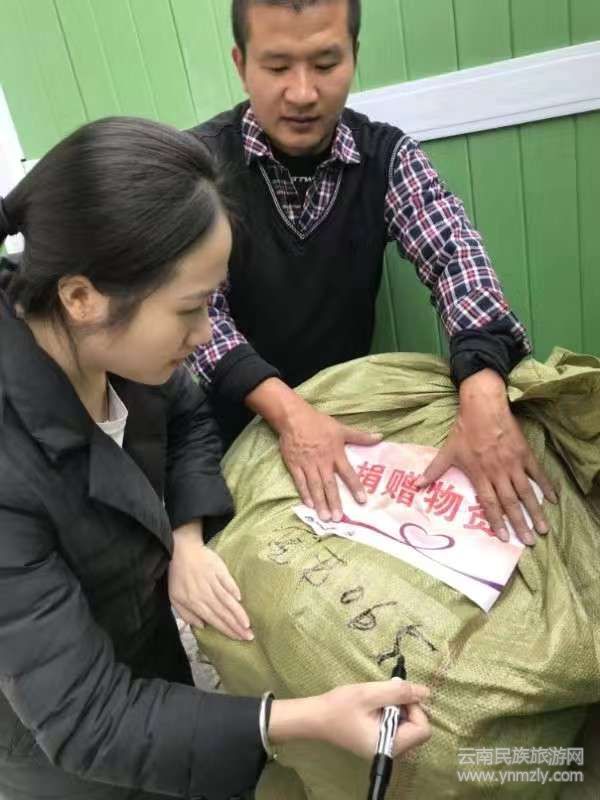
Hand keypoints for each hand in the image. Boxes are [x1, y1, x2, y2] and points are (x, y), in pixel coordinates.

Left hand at [168, 521, 252, 640]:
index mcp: (194, 603)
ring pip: (227, 600)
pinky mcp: (218, 570)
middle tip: (249, 636)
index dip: (227, 630)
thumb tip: (203, 626)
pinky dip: (233, 590)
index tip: (239, 638)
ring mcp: (213, 582)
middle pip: (223, 613)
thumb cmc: (178, 576)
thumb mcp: (175, 598)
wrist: (181, 551)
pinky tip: (240, 600)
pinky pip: (228, 582)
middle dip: (237, 626)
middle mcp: (205, 594)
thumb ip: (187, 614)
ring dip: (238, 613)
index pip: (214, 619)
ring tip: (248, 623)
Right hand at [269, 681, 430, 758]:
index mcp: (390, 745)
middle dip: (406, 707)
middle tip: (385, 696)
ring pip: (407, 725)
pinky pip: (397, 726)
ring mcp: (385, 747)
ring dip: (398, 708)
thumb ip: (398, 692)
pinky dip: (391, 712)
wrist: (316, 717)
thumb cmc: (340, 706)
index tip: (398, 695)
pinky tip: (374, 706)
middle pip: (417, 728)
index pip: (422, 729)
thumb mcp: (369, 694)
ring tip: (376, 700)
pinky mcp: (380, 740)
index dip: (416, 708)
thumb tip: (426, 691)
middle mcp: (391, 751)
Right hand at [278, 400, 381, 521]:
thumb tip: (380, 437)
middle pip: (329, 484)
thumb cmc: (319, 423)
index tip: (362, 500)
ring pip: (315, 486)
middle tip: (338, 518)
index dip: (355, 487)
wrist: (294, 418)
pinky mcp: (294, 465)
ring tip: (325, 517)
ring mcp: (307, 465)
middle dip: (334, 502)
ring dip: (320, 502)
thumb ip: (360, 436)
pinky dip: (305, 494)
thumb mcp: (341, 429)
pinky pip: (300, 482)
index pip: (348, 473)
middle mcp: (322, 462)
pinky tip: (310, 505)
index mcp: (335, 454)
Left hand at [417, 369, 556, 544]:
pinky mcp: (525, 453)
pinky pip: (538, 473)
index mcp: (480, 474)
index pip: (490, 503)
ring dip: (535, 511)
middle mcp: (498, 472)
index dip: (496, 521)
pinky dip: (547, 486)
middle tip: (529, 542)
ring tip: (543, 529)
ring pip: (527, 492)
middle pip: (511, 502)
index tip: (504, 538)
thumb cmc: (464, 430)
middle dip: (520, 524)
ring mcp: (513, 463)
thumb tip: (416, 486)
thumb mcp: (447, 451)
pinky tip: (554, 500)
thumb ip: (434, 470)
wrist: (483, 406)